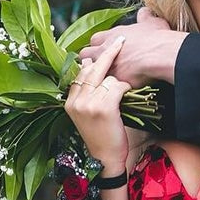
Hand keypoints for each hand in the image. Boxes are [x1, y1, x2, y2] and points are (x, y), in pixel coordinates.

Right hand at [65, 36, 133, 170]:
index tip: (101, 51)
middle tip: (120, 40)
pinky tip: (129, 95)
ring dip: (119, 82)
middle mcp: (76, 100)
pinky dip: (126, 89)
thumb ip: (86, 92)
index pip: (80, 72)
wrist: (105, 159)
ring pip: (107, 77)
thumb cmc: (101, 136)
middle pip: (91, 68)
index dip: (92, 61)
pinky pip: (117, 86)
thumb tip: (87, 63)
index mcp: (70, 101)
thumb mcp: (87, 113)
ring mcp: (88, 104)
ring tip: (124, 91)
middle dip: (108, 52)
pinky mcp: (103, 108)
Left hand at [87, 7, 186, 84]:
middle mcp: (105, 49)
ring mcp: (107, 66)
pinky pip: (102, 87)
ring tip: (100, 80)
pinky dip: (105, 89)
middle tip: (98, 66)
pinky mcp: (113, 81)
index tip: (104, 50)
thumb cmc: (157, 38)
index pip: (94, 39)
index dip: (98, 45)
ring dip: (94, 75)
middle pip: (85, 54)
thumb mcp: (151, 22)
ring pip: (89, 72)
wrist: (160, 54)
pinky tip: (110, 91)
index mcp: (112, 35)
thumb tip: (145, 12)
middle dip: (89, 60)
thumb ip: (145, 17)